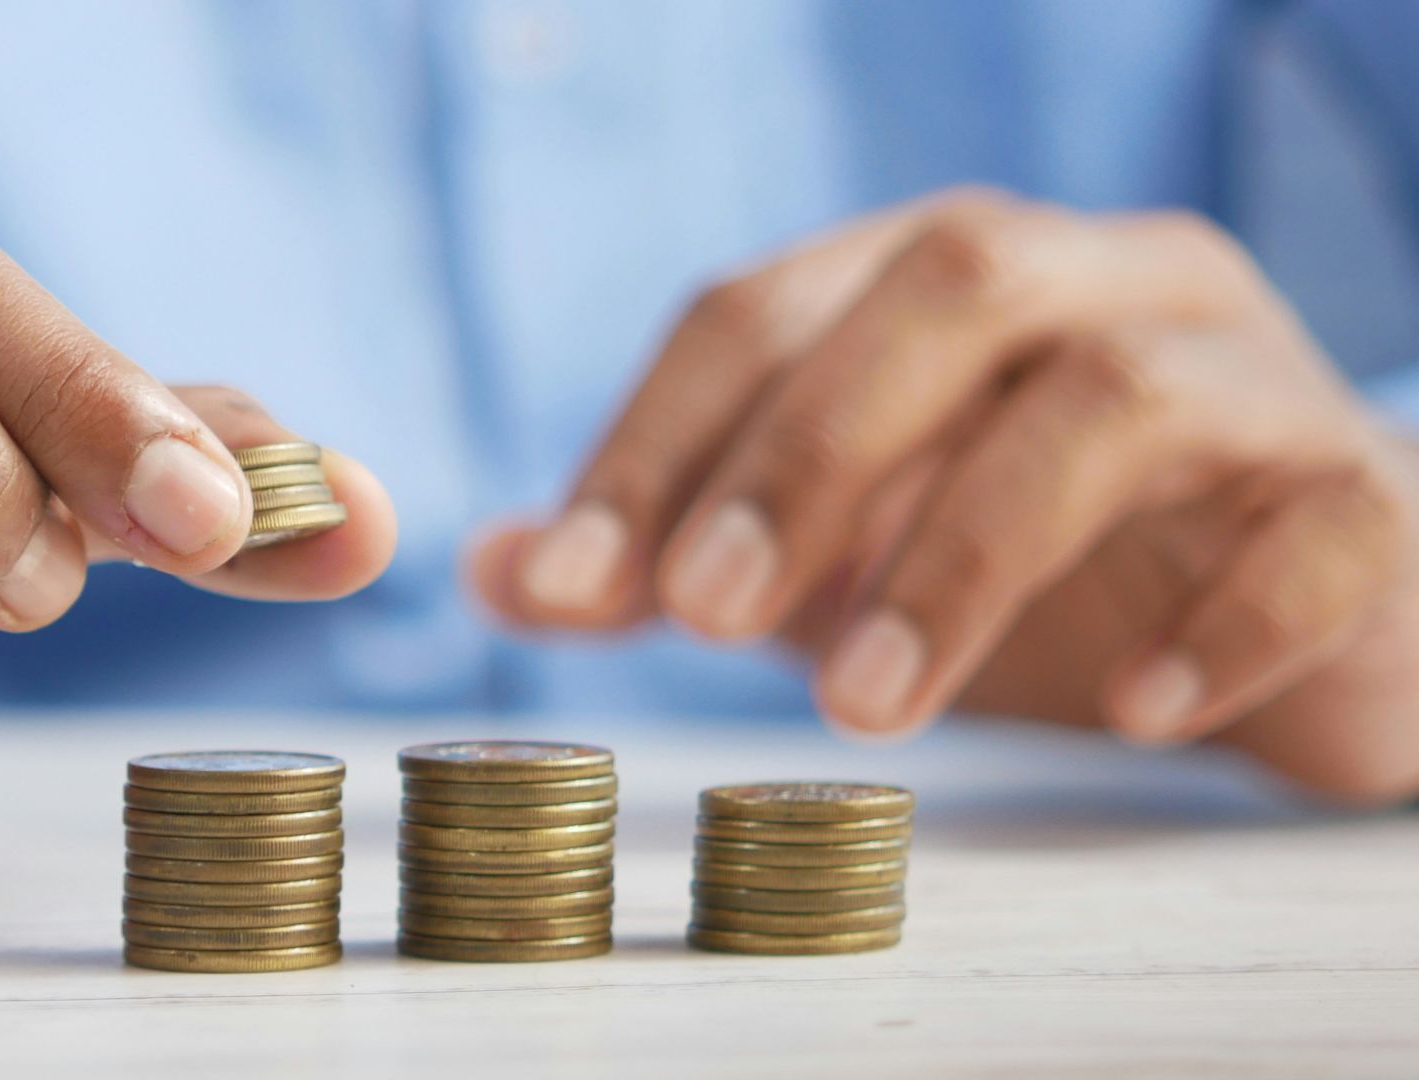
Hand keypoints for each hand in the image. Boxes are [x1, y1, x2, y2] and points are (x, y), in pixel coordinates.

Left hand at [474, 188, 1418, 804]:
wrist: (1312, 605)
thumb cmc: (1050, 567)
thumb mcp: (841, 556)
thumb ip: (680, 552)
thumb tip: (496, 572)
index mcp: (944, 281)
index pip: (765, 305)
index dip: (654, 438)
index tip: (569, 584)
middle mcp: (1096, 284)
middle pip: (945, 288)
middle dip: (805, 452)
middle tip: (703, 617)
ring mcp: (1245, 376)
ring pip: (1112, 397)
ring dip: (964, 552)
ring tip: (868, 707)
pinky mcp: (1360, 494)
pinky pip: (1310, 528)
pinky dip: (1214, 621)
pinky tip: (1130, 712)